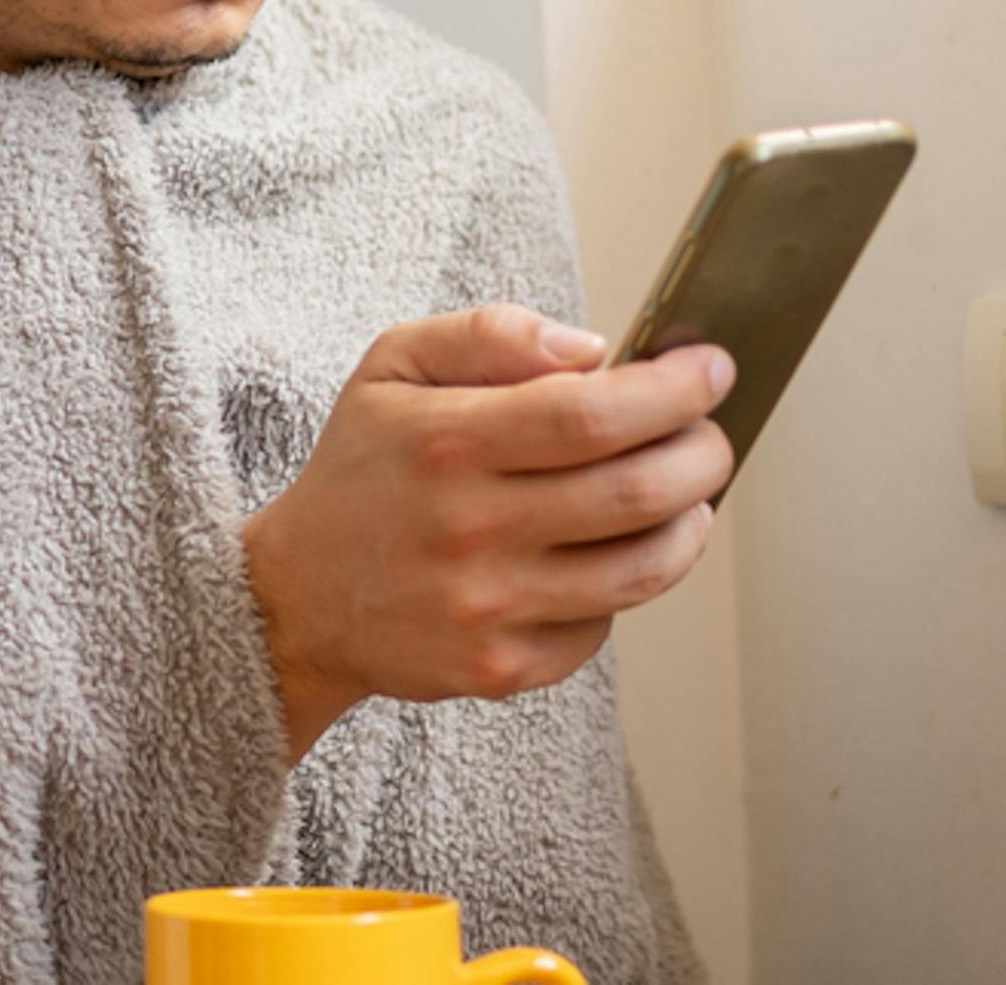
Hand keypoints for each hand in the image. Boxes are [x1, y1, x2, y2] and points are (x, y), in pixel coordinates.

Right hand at [240, 304, 736, 754]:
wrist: (294, 599)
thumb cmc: (360, 472)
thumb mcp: (392, 368)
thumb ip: (487, 335)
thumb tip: (591, 351)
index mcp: (446, 441)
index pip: (593, 413)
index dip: (673, 390)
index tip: (711, 370)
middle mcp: (468, 528)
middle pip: (638, 490)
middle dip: (704, 453)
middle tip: (710, 434)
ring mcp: (487, 607)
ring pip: (642, 569)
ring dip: (690, 523)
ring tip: (686, 494)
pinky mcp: (500, 669)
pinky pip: (603, 626)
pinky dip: (625, 586)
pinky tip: (606, 554)